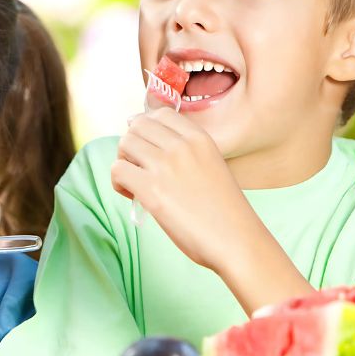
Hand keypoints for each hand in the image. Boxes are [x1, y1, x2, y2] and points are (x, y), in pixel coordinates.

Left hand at [111, 108, 254, 270]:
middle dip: (131, 146)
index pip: (161, 114)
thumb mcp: (211, 166)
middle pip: (137, 126)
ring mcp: (166, 165)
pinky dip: (118, 183)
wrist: (237, 242)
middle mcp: (183, 146)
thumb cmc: (224, 212)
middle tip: (139, 168)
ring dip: (123, 162)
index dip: (147, 129)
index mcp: (201, 138)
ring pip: (124, 144)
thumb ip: (185, 153)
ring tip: (135, 183)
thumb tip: (146, 143)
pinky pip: (117, 170)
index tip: (147, 148)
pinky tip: (133, 196)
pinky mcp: (152, 189)